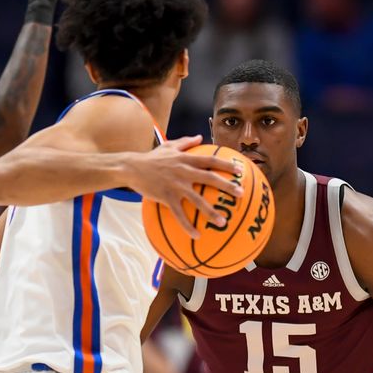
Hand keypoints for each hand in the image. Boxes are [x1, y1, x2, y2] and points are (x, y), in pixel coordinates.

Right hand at [129, 136, 243, 238]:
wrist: (131, 167)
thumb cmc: (151, 158)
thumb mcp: (169, 146)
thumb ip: (186, 142)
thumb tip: (200, 137)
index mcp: (186, 159)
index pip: (211, 160)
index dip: (226, 165)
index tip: (240, 170)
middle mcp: (184, 171)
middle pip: (210, 178)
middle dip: (227, 186)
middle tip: (241, 194)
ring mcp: (176, 185)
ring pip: (197, 200)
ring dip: (211, 212)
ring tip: (224, 222)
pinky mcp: (166, 197)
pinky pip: (179, 214)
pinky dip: (188, 226)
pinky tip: (197, 236)